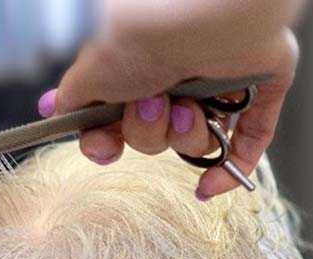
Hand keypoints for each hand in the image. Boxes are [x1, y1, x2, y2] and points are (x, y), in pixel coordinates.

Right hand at [38, 0, 301, 199]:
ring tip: (186, 108)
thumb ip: (72, 99)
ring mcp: (216, 87)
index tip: (105, 148)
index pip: (117, 126)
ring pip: (195, 143)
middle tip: (152, 104)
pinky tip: (208, 188)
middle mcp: (173, 81)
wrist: (199, 12)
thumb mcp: (89, 72)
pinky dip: (232, 167)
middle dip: (148, 133)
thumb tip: (53, 109)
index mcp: (135, 74)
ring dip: (185, 136)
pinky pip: (249, 142)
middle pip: (154, 139)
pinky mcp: (259, 87)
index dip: (107, 144)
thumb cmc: (141, 35)